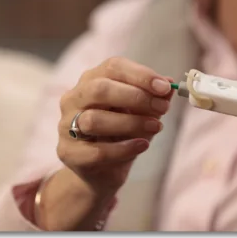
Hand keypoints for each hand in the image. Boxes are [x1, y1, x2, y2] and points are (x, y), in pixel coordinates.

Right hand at [56, 57, 173, 195]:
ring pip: (95, 120)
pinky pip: (96, 150)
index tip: (164, 87)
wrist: (100, 170)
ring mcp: (66, 125)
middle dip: (135, 97)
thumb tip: (170, 85)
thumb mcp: (140, 112)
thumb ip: (153, 98)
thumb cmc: (120, 134)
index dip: (140, 75)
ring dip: (131, 123)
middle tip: (162, 107)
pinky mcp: (68, 153)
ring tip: (156, 127)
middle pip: (99, 89)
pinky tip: (142, 145)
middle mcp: (74, 98)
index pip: (112, 67)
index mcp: (92, 80)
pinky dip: (123, 148)